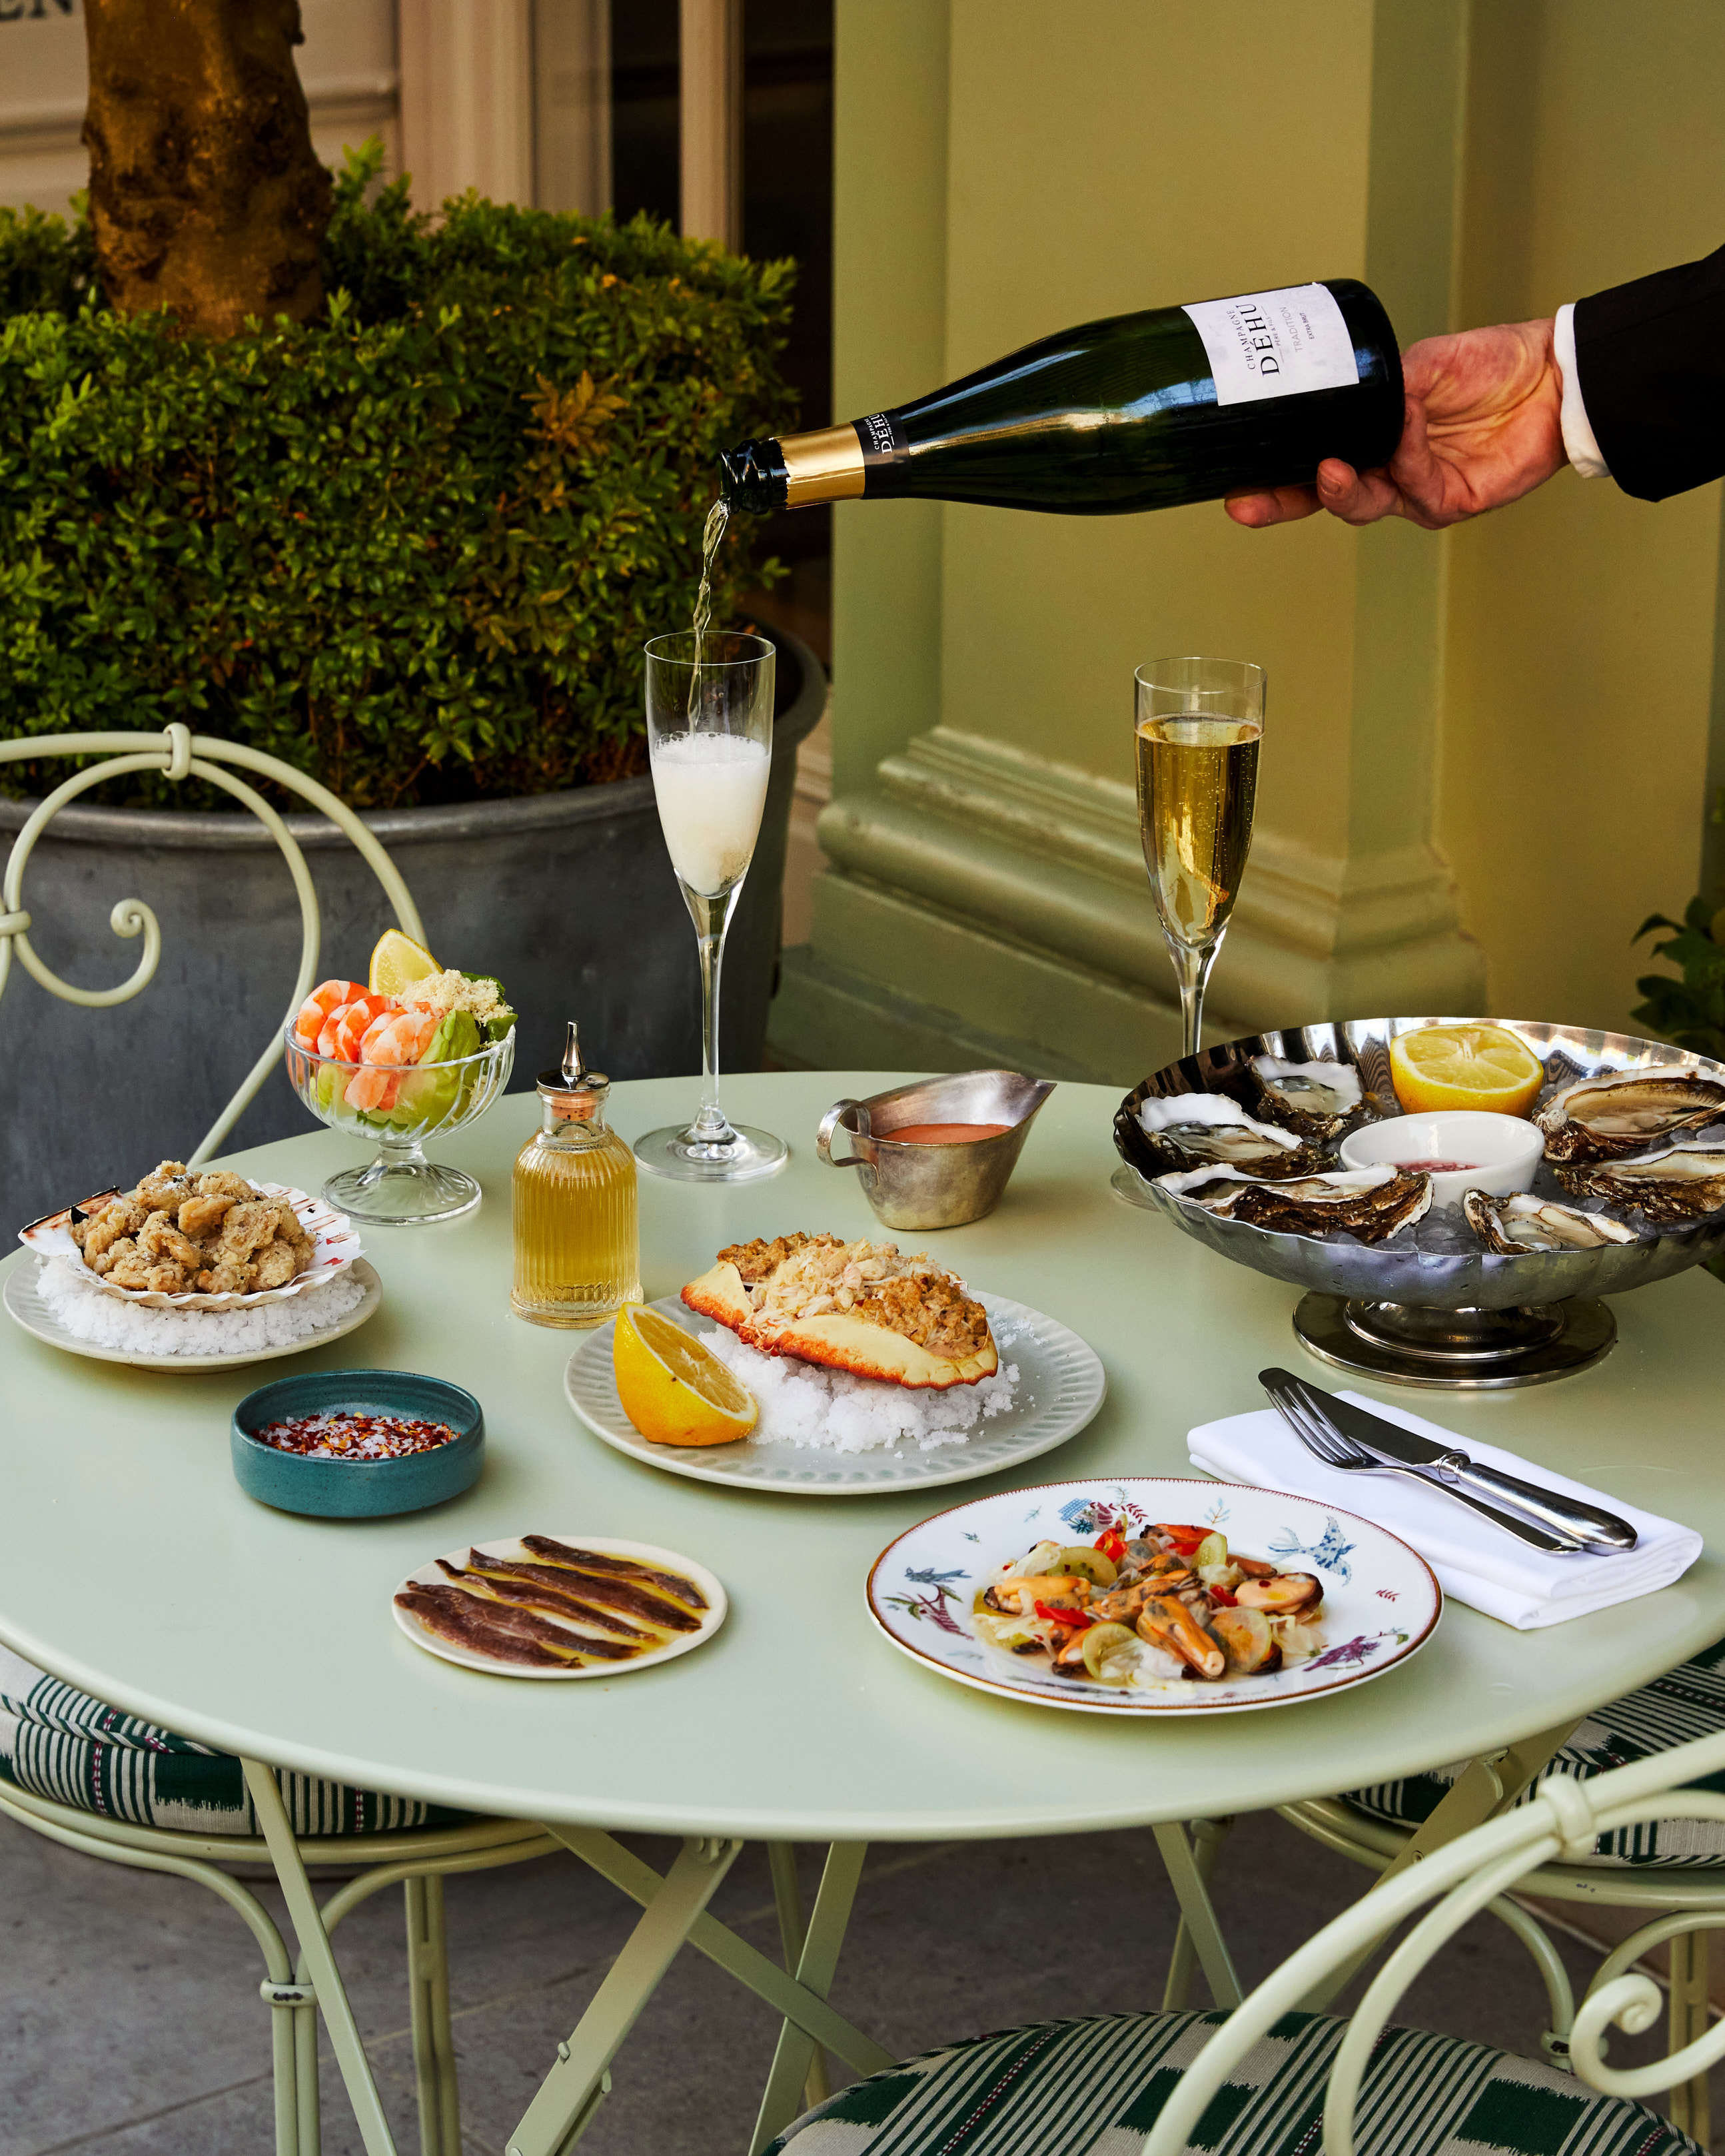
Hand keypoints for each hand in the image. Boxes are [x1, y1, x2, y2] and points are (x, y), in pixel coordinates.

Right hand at [1224, 319, 1566, 530]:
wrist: (1553, 375)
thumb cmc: (1490, 366)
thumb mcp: (1420, 361)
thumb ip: (1381, 381)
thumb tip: (1344, 391)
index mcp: (1370, 439)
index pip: (1309, 465)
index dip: (1272, 478)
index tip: (1235, 483)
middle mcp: (1386, 470)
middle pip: (1323, 498)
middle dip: (1283, 502)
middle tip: (1250, 501)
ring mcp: (1416, 490)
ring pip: (1364, 504)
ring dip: (1342, 489)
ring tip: (1328, 469)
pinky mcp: (1451, 501)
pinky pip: (1417, 486)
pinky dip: (1409, 453)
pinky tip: (1406, 424)